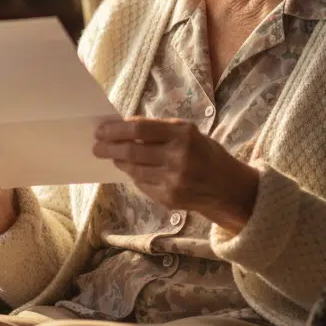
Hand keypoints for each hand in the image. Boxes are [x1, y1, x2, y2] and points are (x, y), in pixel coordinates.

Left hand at [93, 117, 258, 231]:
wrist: (229, 188)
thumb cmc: (205, 154)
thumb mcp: (188, 133)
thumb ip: (159, 130)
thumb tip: (123, 127)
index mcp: (183, 134)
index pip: (139, 129)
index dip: (116, 129)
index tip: (101, 130)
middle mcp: (178, 157)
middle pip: (132, 151)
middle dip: (109, 147)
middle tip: (97, 145)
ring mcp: (173, 180)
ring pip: (133, 169)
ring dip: (119, 162)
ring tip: (113, 156)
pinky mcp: (169, 198)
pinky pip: (142, 184)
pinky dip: (133, 176)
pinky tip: (132, 170)